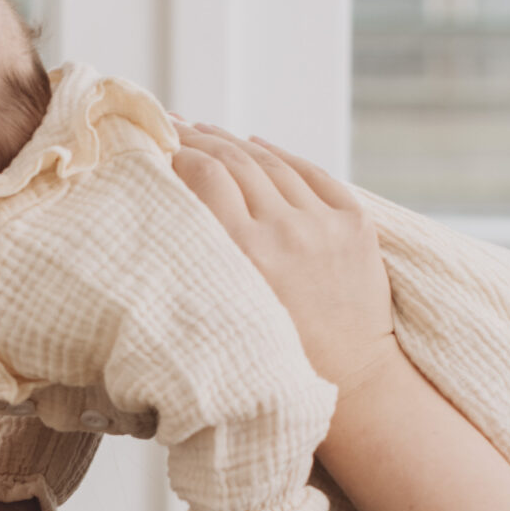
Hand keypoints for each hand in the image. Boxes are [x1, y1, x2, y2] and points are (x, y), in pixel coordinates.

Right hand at [172, 124, 393, 394]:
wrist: (354, 383)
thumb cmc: (277, 361)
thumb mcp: (224, 311)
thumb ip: (199, 258)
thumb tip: (168, 207)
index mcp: (246, 255)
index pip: (204, 175)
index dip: (176, 152)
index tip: (155, 143)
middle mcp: (286, 231)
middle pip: (234, 162)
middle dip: (199, 140)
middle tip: (172, 127)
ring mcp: (325, 224)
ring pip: (271, 164)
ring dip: (235, 145)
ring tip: (207, 133)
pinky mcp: (354, 223)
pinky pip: (311, 173)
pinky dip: (280, 155)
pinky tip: (256, 145)